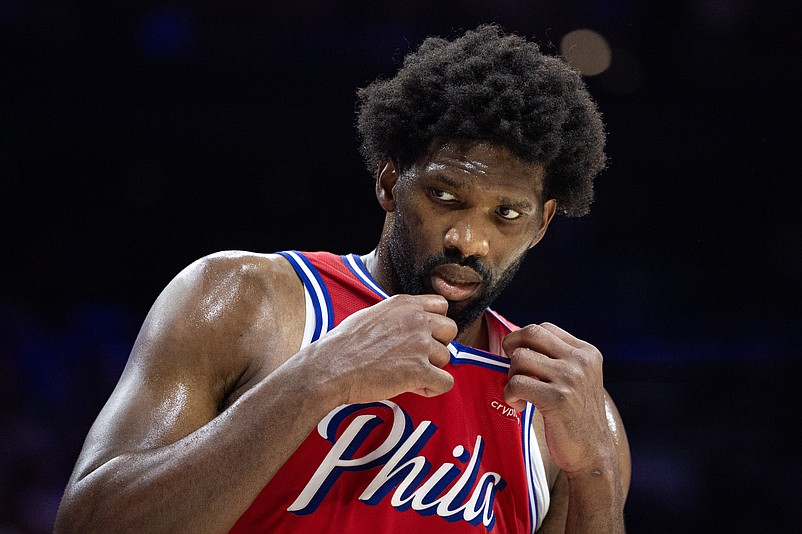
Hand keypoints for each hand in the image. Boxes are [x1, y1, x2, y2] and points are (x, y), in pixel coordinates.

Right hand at [312, 294, 456, 405]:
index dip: (435, 323)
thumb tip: (407, 323)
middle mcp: (417, 320)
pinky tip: (415, 388)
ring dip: (431, 368)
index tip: (423, 335)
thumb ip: (396, 315)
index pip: (441, 305)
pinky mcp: (419, 371)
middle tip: (417, 357)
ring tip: (408, 374)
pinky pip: (445, 382)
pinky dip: (433, 388)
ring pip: (446, 358)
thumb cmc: (344, 345)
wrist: (331, 367)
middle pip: (450, 330)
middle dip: (437, 345)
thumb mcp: (372, 314)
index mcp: (405, 304)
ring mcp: (420, 345)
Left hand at [502, 323, 615, 475]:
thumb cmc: (575, 415)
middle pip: (531, 333)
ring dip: (511, 376)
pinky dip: (510, 395)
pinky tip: (520, 406)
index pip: (544, 328)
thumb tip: (514, 342)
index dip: (523, 339)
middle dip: (511, 347)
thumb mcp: (577, 378)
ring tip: (519, 394)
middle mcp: (580, 361)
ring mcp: (570, 378)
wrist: (592, 452)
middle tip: (510, 369)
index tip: (519, 358)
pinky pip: (517, 383)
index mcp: (586, 352)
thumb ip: (556, 358)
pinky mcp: (557, 399)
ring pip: (520, 358)